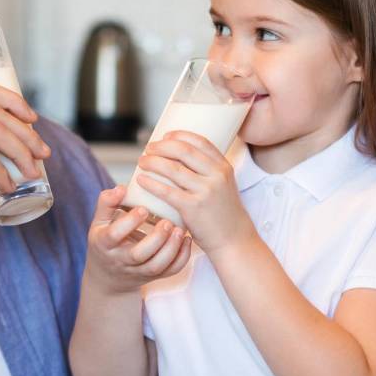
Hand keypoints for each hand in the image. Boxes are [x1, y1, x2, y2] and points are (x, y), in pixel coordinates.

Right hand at [83, 186, 190, 294]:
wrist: (108, 275)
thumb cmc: (105, 240)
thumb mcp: (99, 221)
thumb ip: (107, 203)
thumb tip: (122, 188)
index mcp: (104, 243)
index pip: (114, 235)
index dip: (129, 222)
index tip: (143, 208)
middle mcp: (120, 260)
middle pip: (138, 255)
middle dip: (155, 239)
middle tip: (167, 222)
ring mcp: (137, 270)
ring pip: (156, 266)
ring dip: (171, 249)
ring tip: (179, 231)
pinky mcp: (152, 276)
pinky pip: (169, 271)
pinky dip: (181, 258)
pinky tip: (186, 240)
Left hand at [134, 131, 255, 253]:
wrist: (234, 241)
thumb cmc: (223, 214)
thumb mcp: (223, 186)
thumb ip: (207, 172)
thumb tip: (178, 159)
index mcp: (224, 167)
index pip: (200, 142)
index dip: (180, 135)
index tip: (165, 136)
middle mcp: (216, 176)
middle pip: (184, 151)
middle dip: (162, 146)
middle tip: (148, 148)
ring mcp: (205, 191)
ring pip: (173, 169)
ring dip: (153, 162)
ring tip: (142, 162)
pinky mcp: (193, 208)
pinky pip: (167, 191)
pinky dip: (151, 183)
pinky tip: (141, 180)